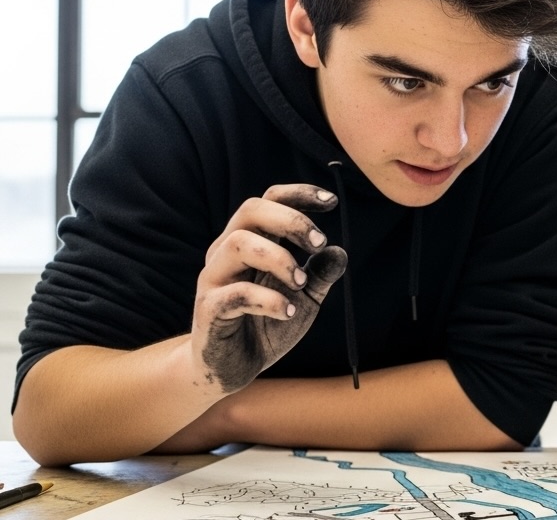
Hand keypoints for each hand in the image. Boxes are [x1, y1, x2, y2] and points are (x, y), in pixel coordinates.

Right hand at [191, 184, 346, 393]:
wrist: (232, 370)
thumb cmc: (265, 326)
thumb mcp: (304, 300)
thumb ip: (320, 275)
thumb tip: (340, 251)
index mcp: (251, 244)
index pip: (267, 201)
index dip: (297, 194)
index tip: (330, 202)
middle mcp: (227, 253)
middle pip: (250, 211)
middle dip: (290, 219)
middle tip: (319, 242)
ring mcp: (214, 280)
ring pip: (237, 244)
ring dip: (278, 258)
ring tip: (301, 282)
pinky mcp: (208, 310)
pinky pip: (233, 294)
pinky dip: (267, 299)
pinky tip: (288, 312)